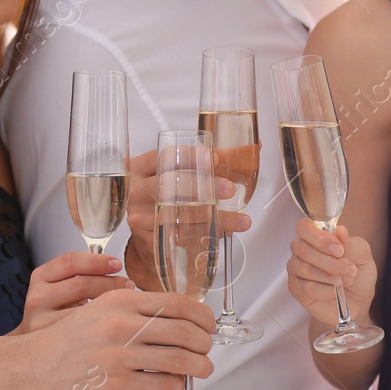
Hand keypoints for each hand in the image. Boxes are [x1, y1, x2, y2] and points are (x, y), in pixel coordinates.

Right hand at [13, 251, 132, 334]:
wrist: (36, 348)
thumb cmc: (57, 311)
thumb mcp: (63, 287)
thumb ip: (83, 274)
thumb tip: (116, 266)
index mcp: (41, 277)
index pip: (70, 261)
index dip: (98, 261)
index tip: (117, 263)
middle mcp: (38, 298)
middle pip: (81, 284)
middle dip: (111, 283)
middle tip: (129, 285)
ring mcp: (42, 323)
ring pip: (85, 310)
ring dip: (111, 305)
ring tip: (126, 305)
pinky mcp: (52, 344)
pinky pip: (84, 333)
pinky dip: (103, 327)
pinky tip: (114, 326)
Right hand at [20, 287, 215, 389]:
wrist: (34, 367)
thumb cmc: (69, 340)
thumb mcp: (99, 310)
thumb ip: (133, 310)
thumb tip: (175, 317)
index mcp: (120, 301)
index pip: (177, 303)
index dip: (201, 316)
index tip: (207, 324)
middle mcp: (123, 325)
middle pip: (185, 331)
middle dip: (205, 343)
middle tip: (207, 349)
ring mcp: (121, 356)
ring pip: (181, 359)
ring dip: (200, 366)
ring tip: (203, 368)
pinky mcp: (119, 384)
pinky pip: (164, 383)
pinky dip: (177, 384)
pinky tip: (175, 383)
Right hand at [121, 149, 249, 291]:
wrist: (147, 236)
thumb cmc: (167, 198)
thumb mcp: (185, 175)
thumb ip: (218, 162)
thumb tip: (253, 149)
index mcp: (142, 167)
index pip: (166, 156)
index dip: (191, 156)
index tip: (215, 159)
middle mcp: (137, 191)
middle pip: (169, 184)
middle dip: (202, 186)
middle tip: (229, 189)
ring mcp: (140, 217)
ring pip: (178, 215)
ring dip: (214, 217)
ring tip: (240, 220)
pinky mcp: (148, 240)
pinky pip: (178, 238)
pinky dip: (203, 236)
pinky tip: (222, 236)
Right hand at [286, 218, 377, 329]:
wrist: (358, 301)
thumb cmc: (358, 274)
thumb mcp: (363, 256)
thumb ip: (351, 244)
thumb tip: (340, 231)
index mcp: (315, 236)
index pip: (304, 227)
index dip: (320, 238)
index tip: (339, 250)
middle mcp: (301, 250)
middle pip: (304, 250)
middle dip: (331, 262)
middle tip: (350, 269)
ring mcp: (296, 270)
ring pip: (306, 269)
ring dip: (331, 277)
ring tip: (347, 280)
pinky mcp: (296, 288)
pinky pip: (307, 288)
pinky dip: (326, 291)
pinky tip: (335, 291)